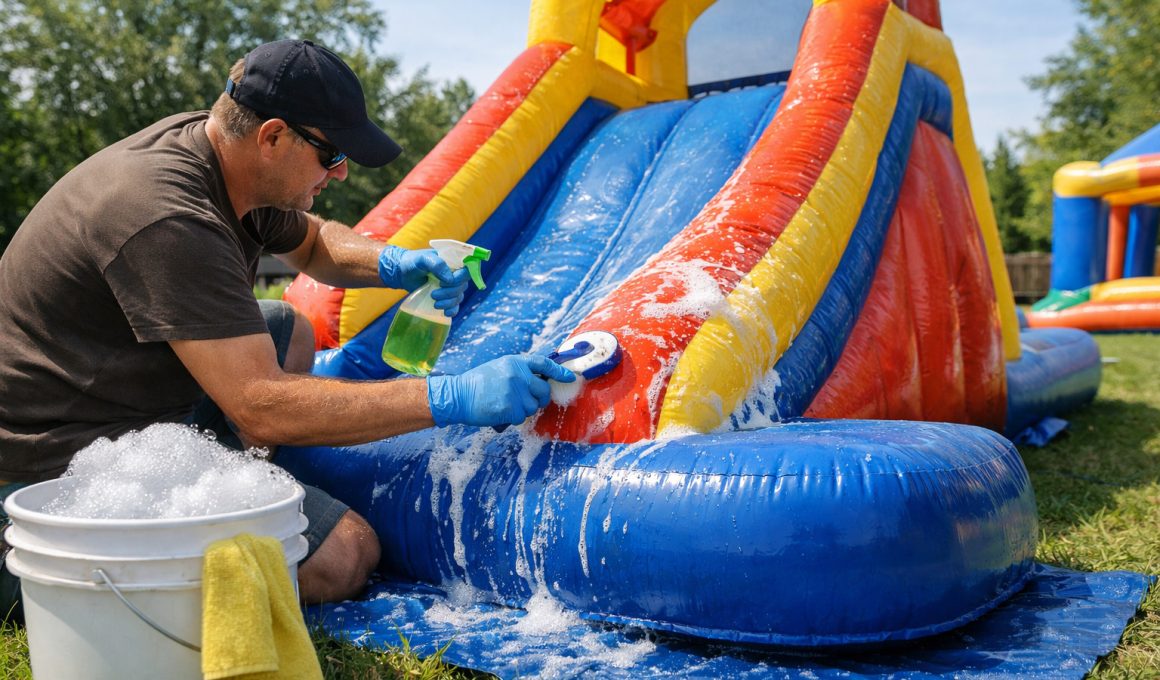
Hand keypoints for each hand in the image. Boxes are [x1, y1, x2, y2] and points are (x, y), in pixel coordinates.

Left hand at [378, 245, 469, 315]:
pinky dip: (452, 310)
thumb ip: (437, 265)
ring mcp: (451, 286)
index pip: (467, 271)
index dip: (459, 279)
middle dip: (449, 293)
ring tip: (434, 303)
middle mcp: (455, 274)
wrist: (402, 273)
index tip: (444, 282)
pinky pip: (455, 305)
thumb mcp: (423, 259)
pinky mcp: (445, 297)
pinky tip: (445, 312)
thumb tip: (450, 279)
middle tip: (434, 294)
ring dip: (448, 302)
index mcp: (453, 262)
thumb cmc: (413, 262)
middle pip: (462, 287)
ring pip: (458, 297)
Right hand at [427, 355, 575, 426]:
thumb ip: (520, 371)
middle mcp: (518, 375)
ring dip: (523, 409)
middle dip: (539, 398)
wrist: (458, 395)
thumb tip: (540, 381)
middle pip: (543, 390)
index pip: (544, 364)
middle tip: (525, 400)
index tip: (570, 377)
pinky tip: (500, 411)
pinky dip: (513, 418)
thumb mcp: (500, 368)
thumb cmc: (478, 383)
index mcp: (516, 362)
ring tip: (505, 404)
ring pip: (533, 407)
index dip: (559, 371)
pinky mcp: (510, 408)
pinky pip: (522, 417)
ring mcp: (515, 392)